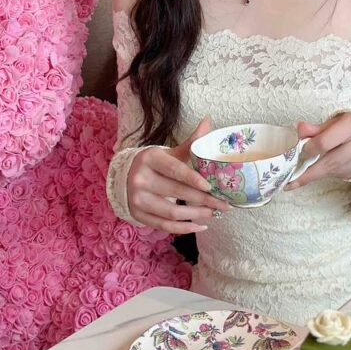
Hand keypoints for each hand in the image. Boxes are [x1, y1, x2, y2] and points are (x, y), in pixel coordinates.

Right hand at [126, 116, 228, 232]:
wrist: (126, 177)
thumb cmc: (155, 164)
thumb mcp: (169, 152)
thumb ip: (190, 142)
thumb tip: (208, 121)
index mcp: (150, 158)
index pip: (174, 169)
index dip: (193, 179)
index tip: (211, 186)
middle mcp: (140, 178)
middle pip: (176, 192)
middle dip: (203, 200)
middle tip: (223, 204)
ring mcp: (138, 199)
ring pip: (172, 212)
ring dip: (196, 214)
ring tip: (213, 213)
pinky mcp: (139, 215)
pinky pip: (164, 226)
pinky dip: (184, 228)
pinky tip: (200, 225)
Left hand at [286, 112, 350, 189]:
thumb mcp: (335, 121)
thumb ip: (316, 129)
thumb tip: (298, 130)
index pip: (324, 142)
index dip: (309, 149)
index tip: (300, 151)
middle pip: (329, 162)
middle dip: (308, 172)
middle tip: (292, 180)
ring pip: (334, 171)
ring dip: (318, 173)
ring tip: (304, 175)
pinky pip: (341, 175)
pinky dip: (330, 173)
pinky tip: (326, 168)